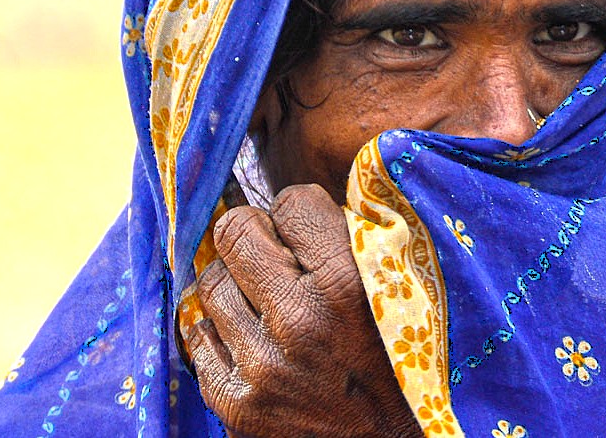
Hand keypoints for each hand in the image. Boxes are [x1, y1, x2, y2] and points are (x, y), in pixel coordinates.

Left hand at [186, 183, 422, 437]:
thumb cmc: (406, 359)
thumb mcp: (405, 286)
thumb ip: (355, 236)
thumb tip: (298, 199)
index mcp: (349, 282)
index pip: (289, 202)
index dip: (298, 212)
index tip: (306, 229)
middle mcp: (301, 321)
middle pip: (233, 231)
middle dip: (253, 234)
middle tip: (273, 252)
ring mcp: (263, 367)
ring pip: (210, 283)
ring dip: (236, 284)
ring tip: (266, 300)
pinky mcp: (237, 405)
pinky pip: (199, 337)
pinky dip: (222, 331)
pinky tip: (252, 336)